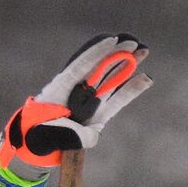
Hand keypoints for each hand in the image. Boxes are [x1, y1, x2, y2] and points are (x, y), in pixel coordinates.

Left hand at [0, 34, 152, 180]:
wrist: (41, 146)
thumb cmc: (43, 136)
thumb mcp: (54, 134)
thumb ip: (73, 135)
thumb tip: (91, 136)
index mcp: (60, 89)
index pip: (80, 66)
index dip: (96, 53)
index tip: (112, 40)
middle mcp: (76, 91)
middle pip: (98, 67)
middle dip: (116, 54)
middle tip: (133, 42)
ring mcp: (89, 101)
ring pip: (111, 79)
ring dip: (127, 65)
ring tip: (143, 51)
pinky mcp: (99, 113)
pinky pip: (117, 99)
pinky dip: (131, 89)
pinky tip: (145, 78)